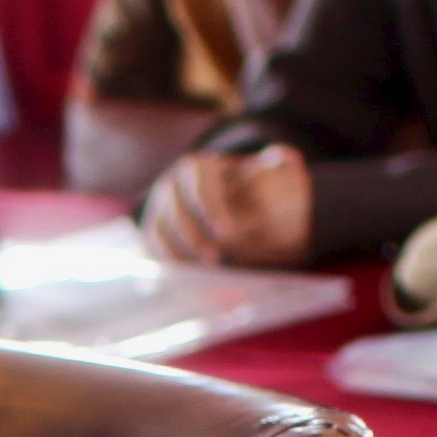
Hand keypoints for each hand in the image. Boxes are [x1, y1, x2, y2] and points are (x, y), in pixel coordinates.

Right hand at [140, 144, 314, 267]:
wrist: (223, 201)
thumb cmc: (244, 189)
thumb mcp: (259, 175)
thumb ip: (271, 169)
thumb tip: (283, 158)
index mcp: (196, 167)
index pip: (200, 185)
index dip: (212, 209)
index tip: (226, 231)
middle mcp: (171, 185)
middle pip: (175, 211)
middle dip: (194, 237)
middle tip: (214, 259)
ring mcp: (158, 208)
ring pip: (160, 230)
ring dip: (180, 253)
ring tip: (203, 272)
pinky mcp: (153, 229)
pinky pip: (153, 247)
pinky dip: (166, 262)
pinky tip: (185, 278)